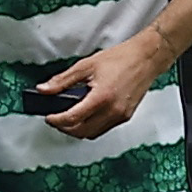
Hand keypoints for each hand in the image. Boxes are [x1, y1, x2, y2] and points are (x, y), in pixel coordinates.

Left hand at [32, 36, 165, 141]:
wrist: (146, 58)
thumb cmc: (121, 59)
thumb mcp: (86, 66)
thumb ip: (62, 80)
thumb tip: (44, 89)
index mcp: (102, 97)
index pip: (73, 118)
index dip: (56, 120)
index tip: (49, 117)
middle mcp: (113, 110)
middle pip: (82, 131)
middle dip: (65, 128)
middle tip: (55, 119)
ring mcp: (121, 115)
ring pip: (93, 133)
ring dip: (78, 130)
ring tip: (68, 118)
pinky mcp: (126, 116)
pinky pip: (104, 128)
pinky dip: (91, 126)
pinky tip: (85, 116)